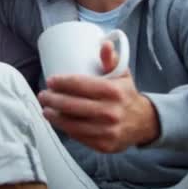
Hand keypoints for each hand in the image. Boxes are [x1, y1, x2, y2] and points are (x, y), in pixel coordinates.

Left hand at [38, 42, 160, 152]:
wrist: (144, 123)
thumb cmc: (126, 95)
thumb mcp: (122, 75)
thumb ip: (111, 59)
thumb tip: (104, 43)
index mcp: (114, 91)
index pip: (81, 85)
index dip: (62, 82)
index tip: (51, 81)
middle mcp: (111, 112)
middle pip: (72, 105)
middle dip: (53, 100)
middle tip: (44, 95)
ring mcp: (107, 131)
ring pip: (73, 124)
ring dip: (55, 117)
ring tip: (46, 110)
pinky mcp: (104, 145)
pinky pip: (79, 137)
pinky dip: (66, 129)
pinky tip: (59, 122)